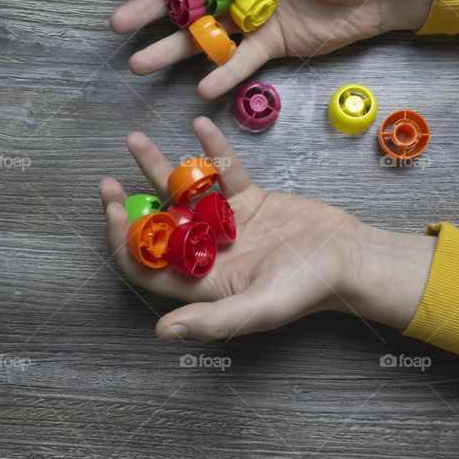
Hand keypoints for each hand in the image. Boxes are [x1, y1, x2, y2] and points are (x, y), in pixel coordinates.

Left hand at [99, 118, 436, 340]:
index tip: (113, 211)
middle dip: (131, 203)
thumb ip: (212, 319)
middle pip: (158, 226)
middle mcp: (208, 253)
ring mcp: (228, 225)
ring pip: (183, 194)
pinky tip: (198, 125)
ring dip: (159, 168)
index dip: (125, 242)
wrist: (351, 258)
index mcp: (202, 282)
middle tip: (108, 181)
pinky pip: (224, 172)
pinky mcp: (250, 201)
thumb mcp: (259, 307)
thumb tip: (162, 332)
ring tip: (136, 139)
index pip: (148, 265)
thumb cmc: (308, 288)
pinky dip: (211, 149)